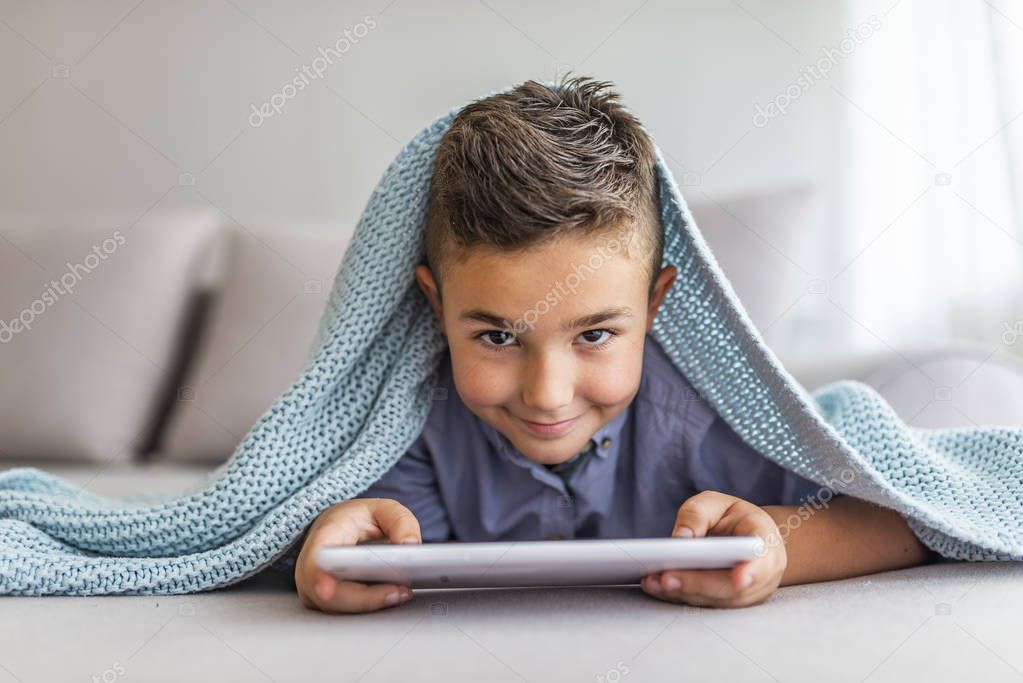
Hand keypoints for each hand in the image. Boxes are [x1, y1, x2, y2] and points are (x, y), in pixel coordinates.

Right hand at [295, 498, 421, 612]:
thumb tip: (411, 545)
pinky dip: (369, 606)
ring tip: (401, 593)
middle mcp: (311, 568)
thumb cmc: (358, 519)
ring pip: (339, 608)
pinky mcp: (326, 602)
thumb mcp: (384, 509)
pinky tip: (391, 597)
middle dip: (366, 598)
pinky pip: (346, 611)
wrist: (341, 528)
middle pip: (331, 595)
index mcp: (322, 538)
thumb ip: (401, 522)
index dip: (318, 579)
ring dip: (371, 604)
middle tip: (399, 591)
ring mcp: (315, 588)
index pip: (314, 562)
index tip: (326, 591)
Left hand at [641, 490, 785, 607]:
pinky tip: (655, 586)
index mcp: (765, 540)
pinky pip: (704, 604)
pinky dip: (678, 596)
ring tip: (654, 582)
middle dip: (698, 584)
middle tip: (667, 578)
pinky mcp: (727, 603)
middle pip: (732, 587)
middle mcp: (762, 573)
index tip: (739, 579)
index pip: (764, 559)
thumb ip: (698, 514)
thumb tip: (681, 538)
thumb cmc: (730, 516)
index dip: (753, 571)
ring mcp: (747, 593)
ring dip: (683, 593)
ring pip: (716, 600)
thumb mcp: (715, 503)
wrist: (744, 536)